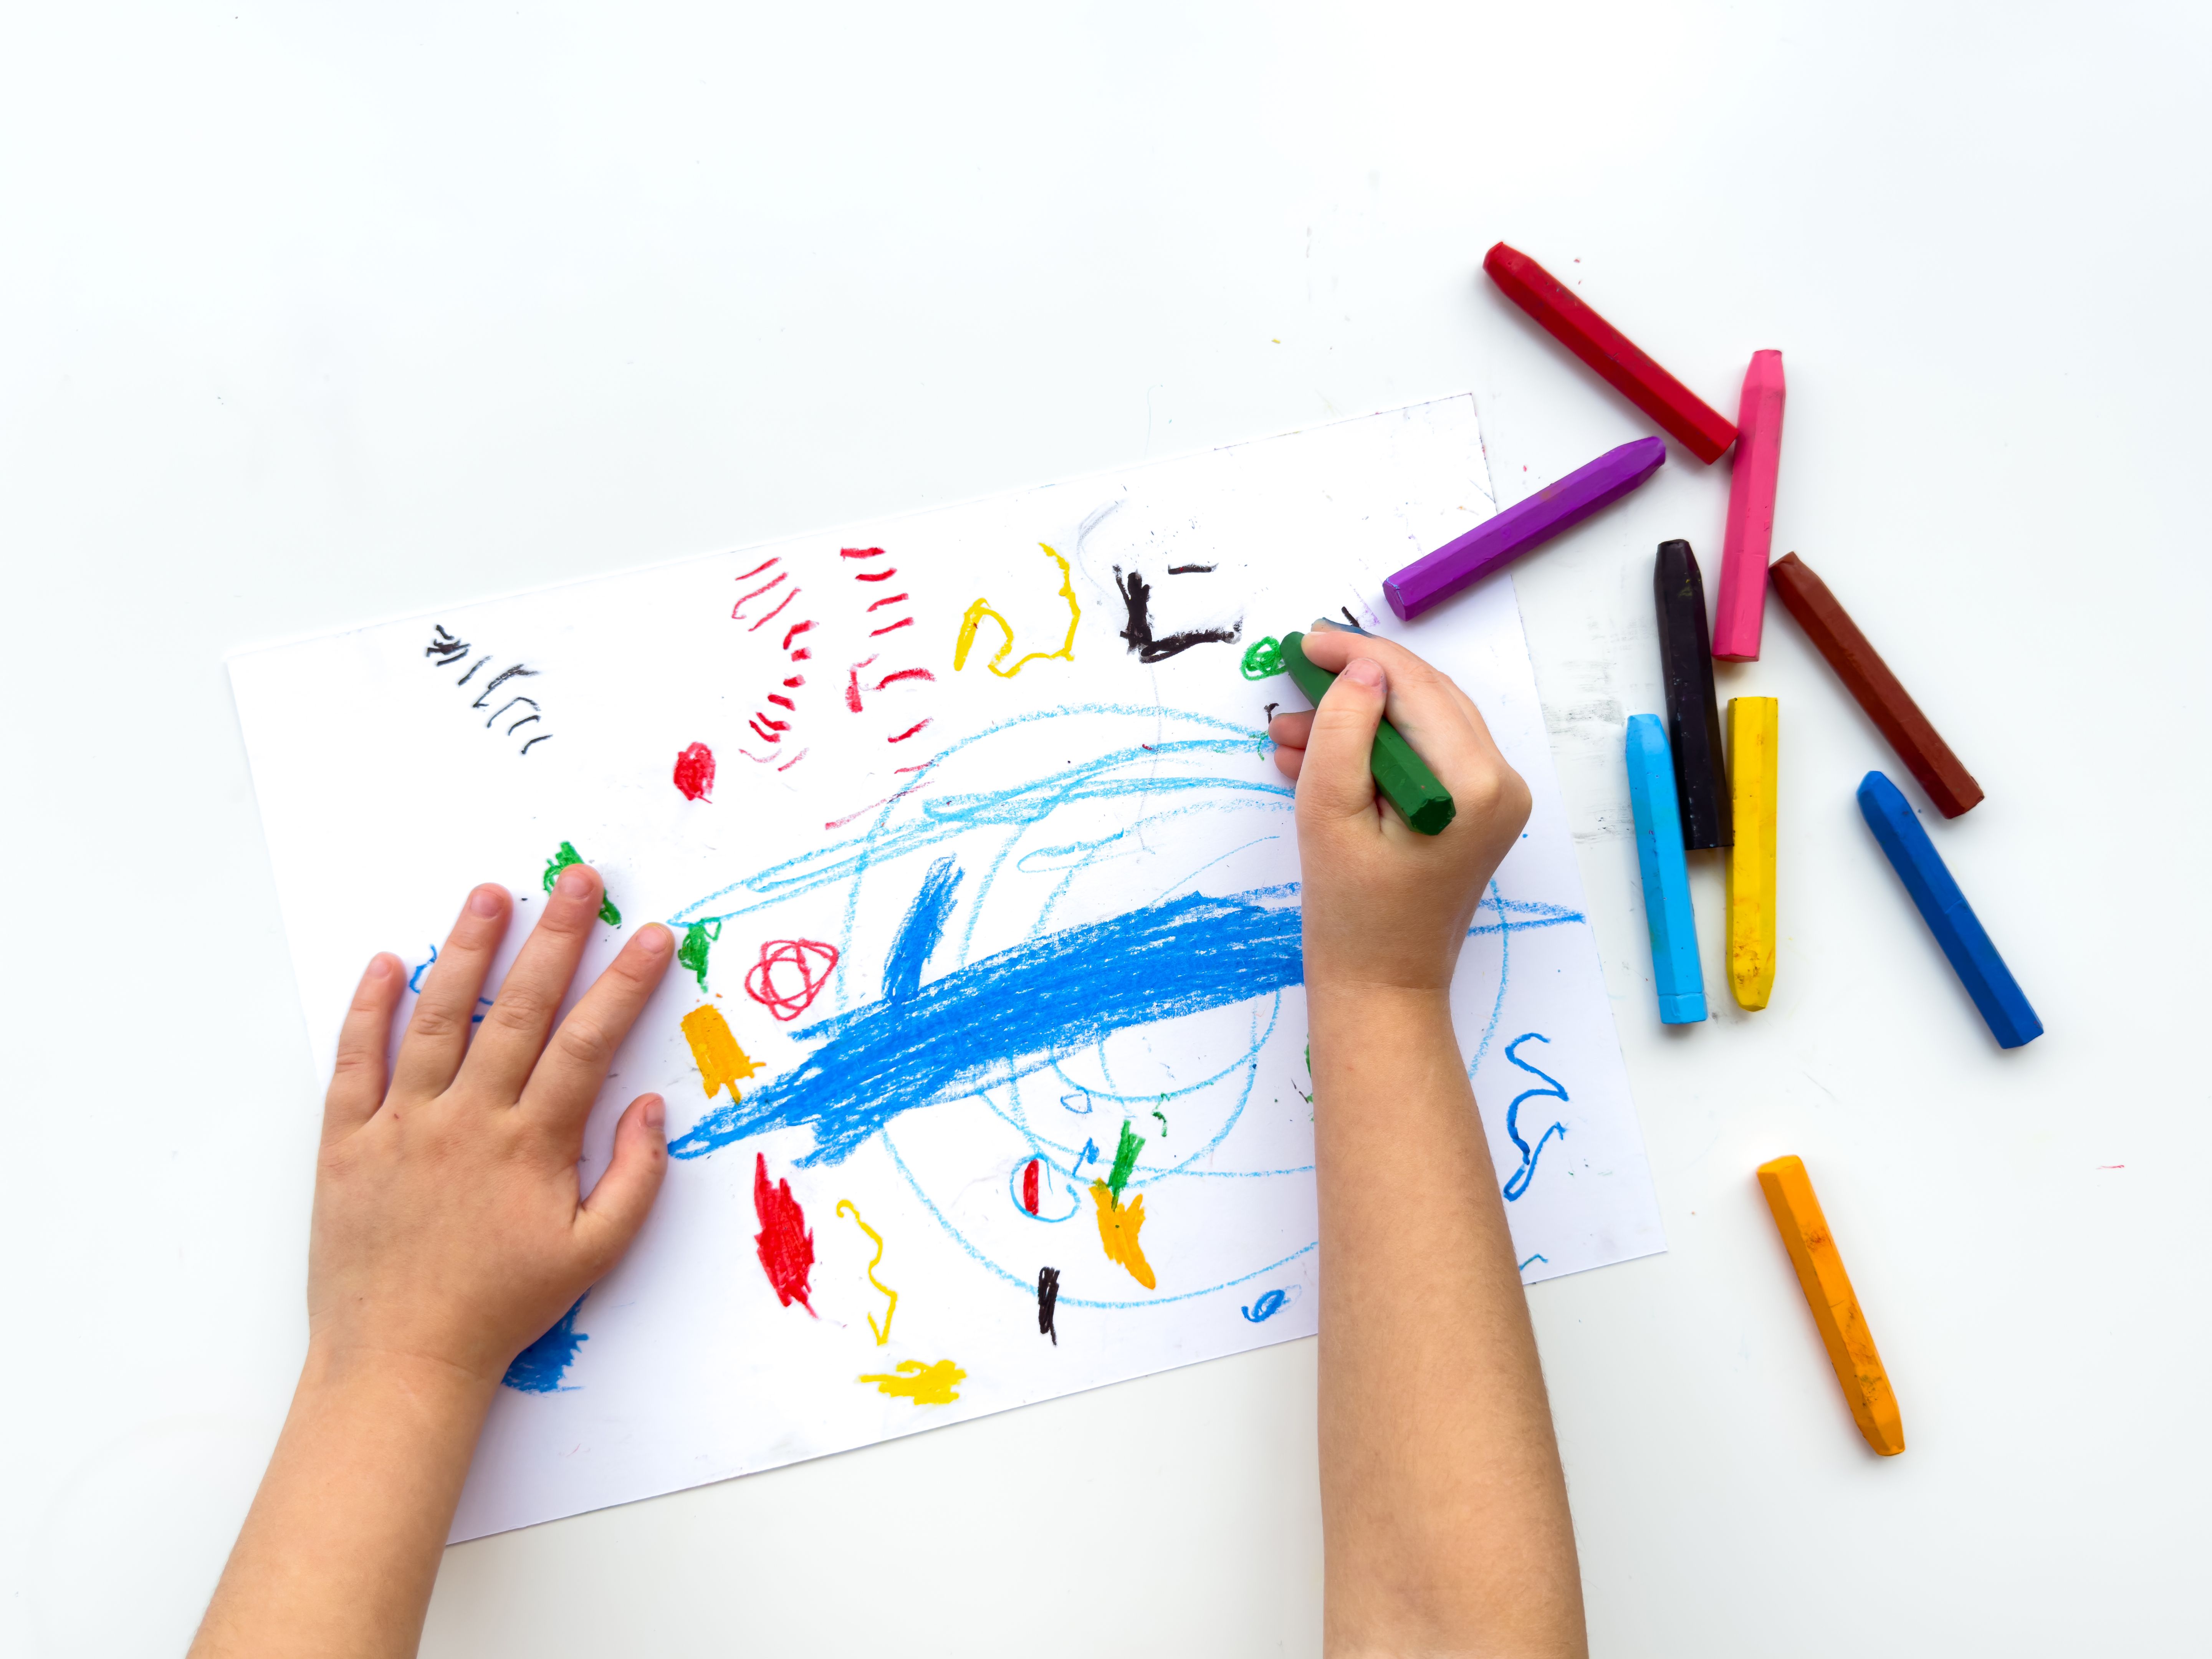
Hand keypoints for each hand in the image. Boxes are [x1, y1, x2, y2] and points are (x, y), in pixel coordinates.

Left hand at [311, 866, 674, 1388]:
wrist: (400, 1362)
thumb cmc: (500, 1310)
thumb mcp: (592, 1256)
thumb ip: (634, 1180)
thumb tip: (652, 1110)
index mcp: (530, 1147)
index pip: (588, 1044)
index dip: (624, 985)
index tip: (651, 936)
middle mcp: (467, 1122)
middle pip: (519, 1010)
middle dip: (555, 937)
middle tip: (577, 879)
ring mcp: (402, 1126)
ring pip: (438, 1018)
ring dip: (468, 950)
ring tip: (490, 894)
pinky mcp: (346, 1143)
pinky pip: (354, 1062)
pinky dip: (369, 1008)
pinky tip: (389, 961)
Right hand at [1269, 629, 1530, 994]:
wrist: (1382, 985)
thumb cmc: (1353, 913)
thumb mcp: (1330, 814)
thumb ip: (1344, 732)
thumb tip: (1360, 669)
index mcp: (1474, 785)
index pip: (1416, 688)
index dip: (1357, 656)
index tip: (1304, 642)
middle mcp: (1500, 784)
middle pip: (1425, 699)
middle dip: (1356, 684)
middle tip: (1293, 677)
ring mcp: (1494, 798)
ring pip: (1421, 723)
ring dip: (1358, 720)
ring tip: (1290, 735)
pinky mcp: (1477, 809)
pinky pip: (1423, 755)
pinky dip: (1375, 750)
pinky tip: (1317, 758)